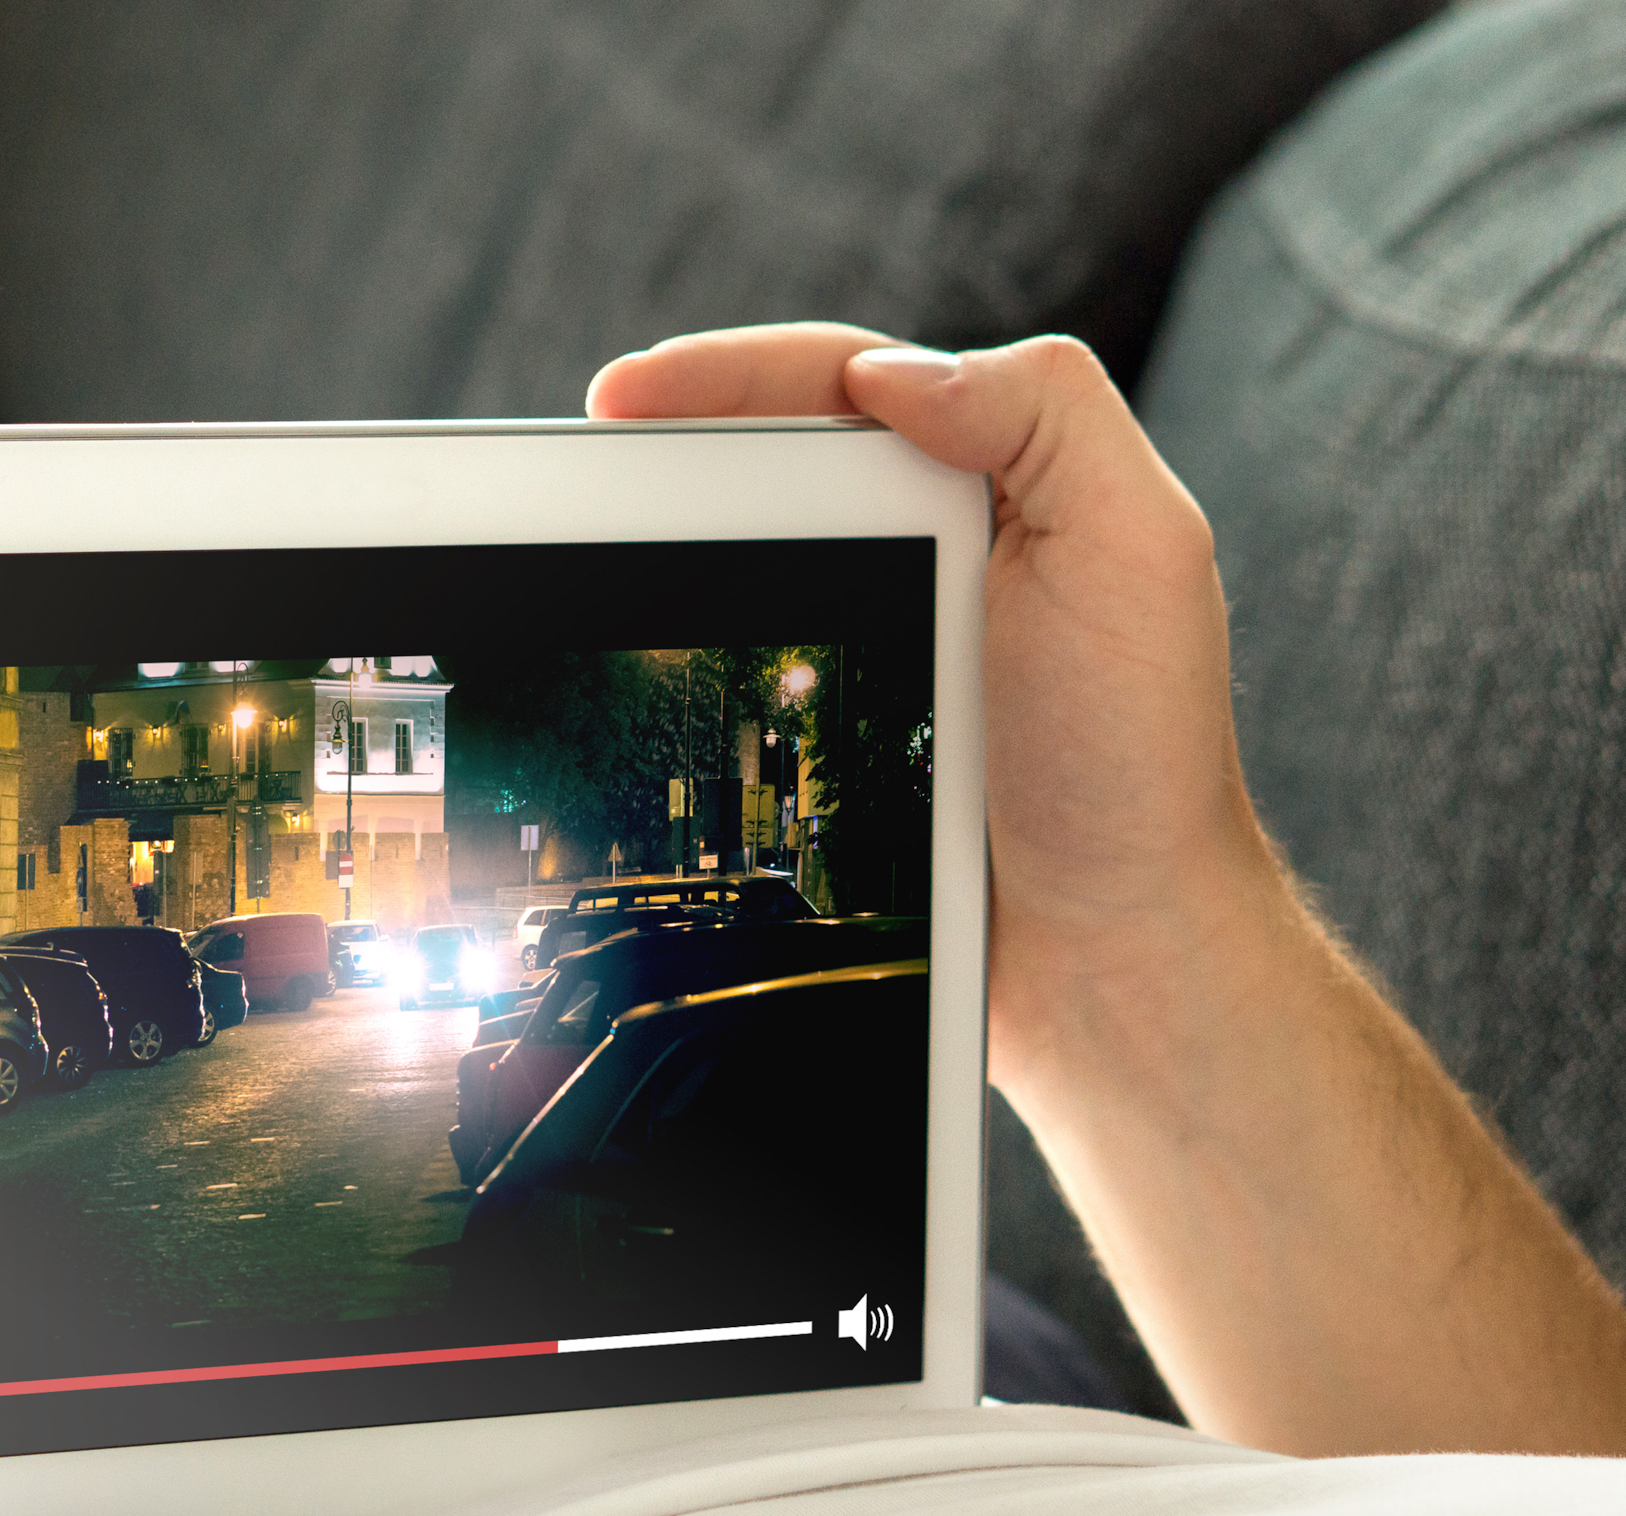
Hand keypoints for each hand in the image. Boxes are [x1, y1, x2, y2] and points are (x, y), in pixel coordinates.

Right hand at [588, 327, 1273, 1093]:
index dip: (722, 375)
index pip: (836, 383)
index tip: (620, 398)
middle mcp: (923, 550)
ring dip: (648, 561)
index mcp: (992, 482)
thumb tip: (889, 371)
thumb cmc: (1138, 761)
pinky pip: (726, 676)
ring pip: (732, 570)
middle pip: (761, 464)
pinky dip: (670, 667)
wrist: (1114, 952)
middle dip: (659, 453)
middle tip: (572, 476)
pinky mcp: (828, 737)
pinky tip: (627, 680)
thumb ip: (1044, 416)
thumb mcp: (1137, 549)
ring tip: (569, 564)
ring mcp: (868, 644)